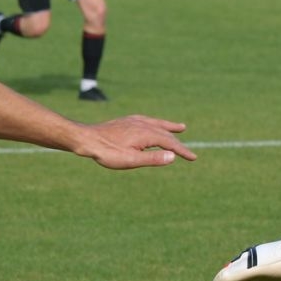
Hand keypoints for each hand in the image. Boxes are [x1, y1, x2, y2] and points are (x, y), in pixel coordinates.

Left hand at [75, 115, 193, 167]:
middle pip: (166, 134)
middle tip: (189, 153)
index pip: (170, 144)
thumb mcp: (131, 160)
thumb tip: (173, 156)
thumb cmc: (108, 152)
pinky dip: (156, 123)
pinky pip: (147, 120)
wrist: (87, 138)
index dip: (182, 151)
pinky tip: (153, 124)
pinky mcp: (126, 121)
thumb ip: (153, 158)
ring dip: (170, 127)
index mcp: (147, 134)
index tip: (193, 158)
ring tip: (181, 128)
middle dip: (178, 143)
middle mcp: (144, 124)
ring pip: (157, 124)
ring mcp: (135, 121)